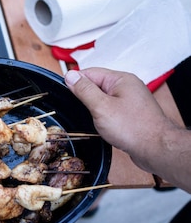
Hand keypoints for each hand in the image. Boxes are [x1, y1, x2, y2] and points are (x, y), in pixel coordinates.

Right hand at [65, 68, 190, 190]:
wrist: (156, 149)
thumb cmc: (133, 129)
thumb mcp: (101, 107)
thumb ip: (84, 90)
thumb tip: (71, 75)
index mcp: (121, 79)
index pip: (90, 72)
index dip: (76, 82)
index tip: (65, 92)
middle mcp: (127, 87)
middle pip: (96, 84)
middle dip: (86, 97)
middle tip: (82, 109)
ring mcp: (131, 100)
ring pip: (103, 98)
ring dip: (95, 108)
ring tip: (95, 119)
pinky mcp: (131, 113)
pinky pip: (111, 108)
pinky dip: (104, 115)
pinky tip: (104, 125)